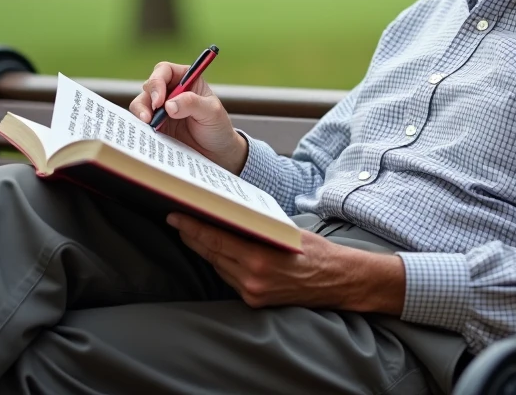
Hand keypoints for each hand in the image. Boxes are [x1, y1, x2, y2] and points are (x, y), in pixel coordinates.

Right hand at [129, 61, 248, 174]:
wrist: (216, 153)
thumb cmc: (218, 128)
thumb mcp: (211, 113)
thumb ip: (192, 104)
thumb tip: (169, 104)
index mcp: (186, 81)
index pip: (165, 71)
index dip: (158, 81)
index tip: (160, 100)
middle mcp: (171, 92)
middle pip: (149, 86)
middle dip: (147, 99)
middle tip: (150, 116)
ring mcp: (161, 110)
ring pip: (141, 104)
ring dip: (140, 112)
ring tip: (148, 124)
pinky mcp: (155, 126)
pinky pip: (141, 122)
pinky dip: (140, 126)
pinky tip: (146, 133)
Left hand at [166, 214, 405, 313]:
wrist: (339, 282)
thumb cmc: (317, 252)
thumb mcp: (287, 232)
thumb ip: (258, 227)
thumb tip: (230, 214)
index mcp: (260, 260)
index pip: (216, 241)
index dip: (193, 228)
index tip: (176, 216)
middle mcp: (253, 280)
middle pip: (213, 255)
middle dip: (193, 237)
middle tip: (177, 220)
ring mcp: (253, 294)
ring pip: (219, 268)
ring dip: (205, 250)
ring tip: (191, 233)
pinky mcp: (255, 302)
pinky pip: (230, 280)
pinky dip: (222, 264)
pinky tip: (214, 252)